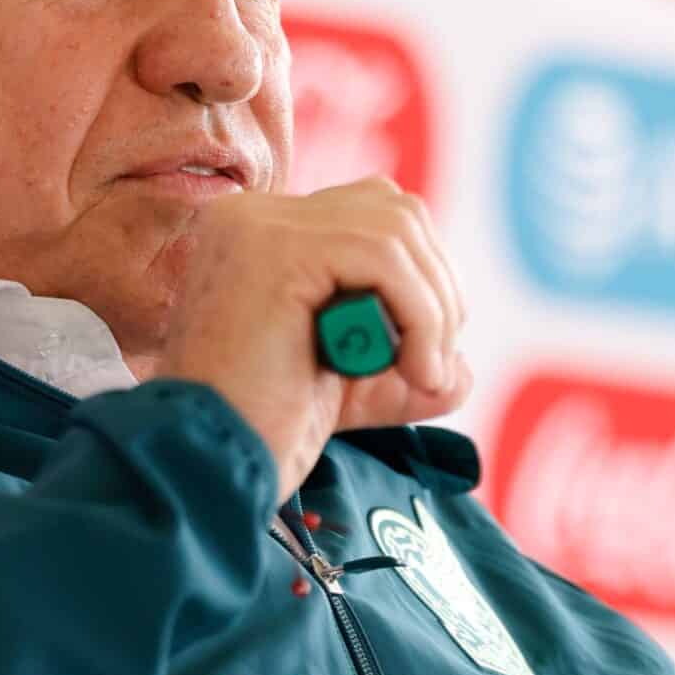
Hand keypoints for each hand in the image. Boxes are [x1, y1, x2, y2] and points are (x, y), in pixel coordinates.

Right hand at [155, 178, 471, 502]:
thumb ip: (401, 364)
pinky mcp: (273, 251)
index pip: (370, 213)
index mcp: (258, 234)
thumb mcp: (348, 387)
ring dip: (433, 307)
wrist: (210, 465)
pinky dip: (421, 313)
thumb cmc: (264, 431)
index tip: (427, 351)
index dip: (420, 276)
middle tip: (434, 364)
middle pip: (392, 209)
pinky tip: (414, 369)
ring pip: (395, 229)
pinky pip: (384, 257)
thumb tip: (463, 369)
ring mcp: (256, 225)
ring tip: (424, 374)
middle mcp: (250, 216)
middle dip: (437, 287)